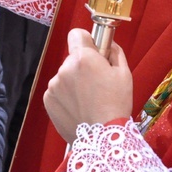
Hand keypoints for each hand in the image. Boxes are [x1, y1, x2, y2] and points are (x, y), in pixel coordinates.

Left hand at [44, 28, 132, 142]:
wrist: (102, 138)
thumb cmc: (116, 104)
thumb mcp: (124, 74)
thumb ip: (114, 52)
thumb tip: (108, 44)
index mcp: (83, 58)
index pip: (76, 34)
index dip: (87, 41)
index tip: (93, 52)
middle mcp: (65, 68)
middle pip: (73, 58)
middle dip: (82, 66)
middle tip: (96, 83)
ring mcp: (54, 85)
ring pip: (65, 76)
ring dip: (73, 82)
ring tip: (88, 100)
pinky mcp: (48, 100)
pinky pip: (58, 91)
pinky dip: (66, 96)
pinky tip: (79, 108)